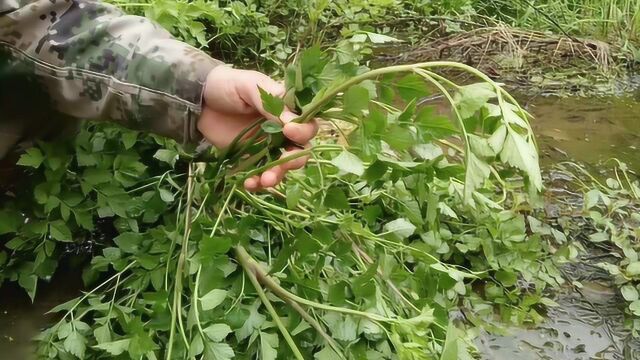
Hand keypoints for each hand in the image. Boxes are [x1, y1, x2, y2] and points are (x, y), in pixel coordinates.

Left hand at [197, 66, 317, 190]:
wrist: (197, 100)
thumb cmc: (227, 85)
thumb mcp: (250, 85)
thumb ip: (271, 102)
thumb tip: (292, 122)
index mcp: (287, 108)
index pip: (308, 123)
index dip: (304, 131)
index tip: (289, 131)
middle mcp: (282, 128)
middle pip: (300, 149)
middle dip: (294, 159)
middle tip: (282, 163)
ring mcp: (267, 144)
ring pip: (283, 165)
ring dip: (278, 174)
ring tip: (265, 180)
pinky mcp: (251, 157)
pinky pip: (261, 173)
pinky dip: (258, 182)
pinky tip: (249, 183)